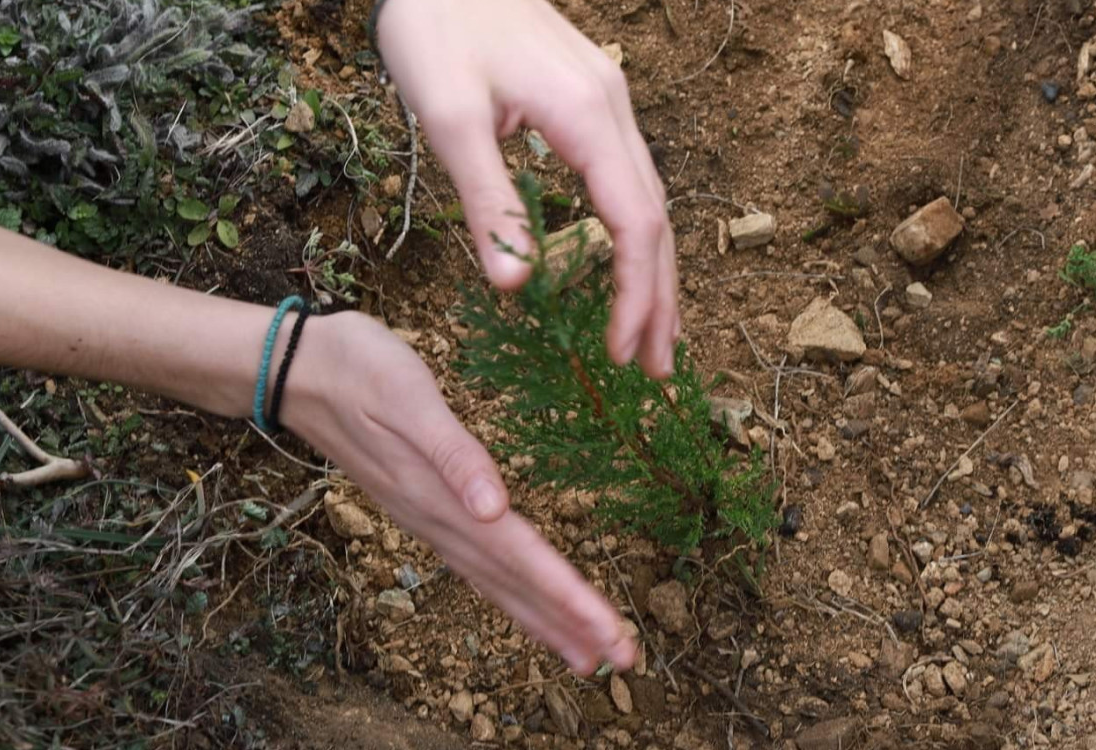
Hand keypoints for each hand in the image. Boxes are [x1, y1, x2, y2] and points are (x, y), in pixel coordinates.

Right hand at [286, 311, 637, 674]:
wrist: (296, 368)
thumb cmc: (360, 370)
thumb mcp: (410, 398)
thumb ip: (454, 455)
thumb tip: (492, 508)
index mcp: (447, 499)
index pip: (522, 560)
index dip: (569, 599)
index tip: (612, 634)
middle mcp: (441, 522)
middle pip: (518, 585)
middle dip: (572, 625)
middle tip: (626, 661)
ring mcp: (431, 522)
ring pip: (499, 585)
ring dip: (546, 620)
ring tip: (589, 656)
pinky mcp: (426, 510)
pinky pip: (481, 568)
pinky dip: (514, 594)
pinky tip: (531, 608)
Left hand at [374, 0, 678, 378]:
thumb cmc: (435, 27)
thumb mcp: (449, 117)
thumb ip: (487, 200)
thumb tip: (514, 285)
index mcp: (587, 117)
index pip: (635, 224)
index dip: (634, 295)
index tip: (618, 352)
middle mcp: (614, 110)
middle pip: (657, 220)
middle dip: (659, 298)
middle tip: (655, 369)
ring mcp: (609, 102)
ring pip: (650, 200)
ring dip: (655, 271)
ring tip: (654, 334)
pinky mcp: (591, 101)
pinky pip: (630, 180)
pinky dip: (636, 234)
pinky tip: (628, 263)